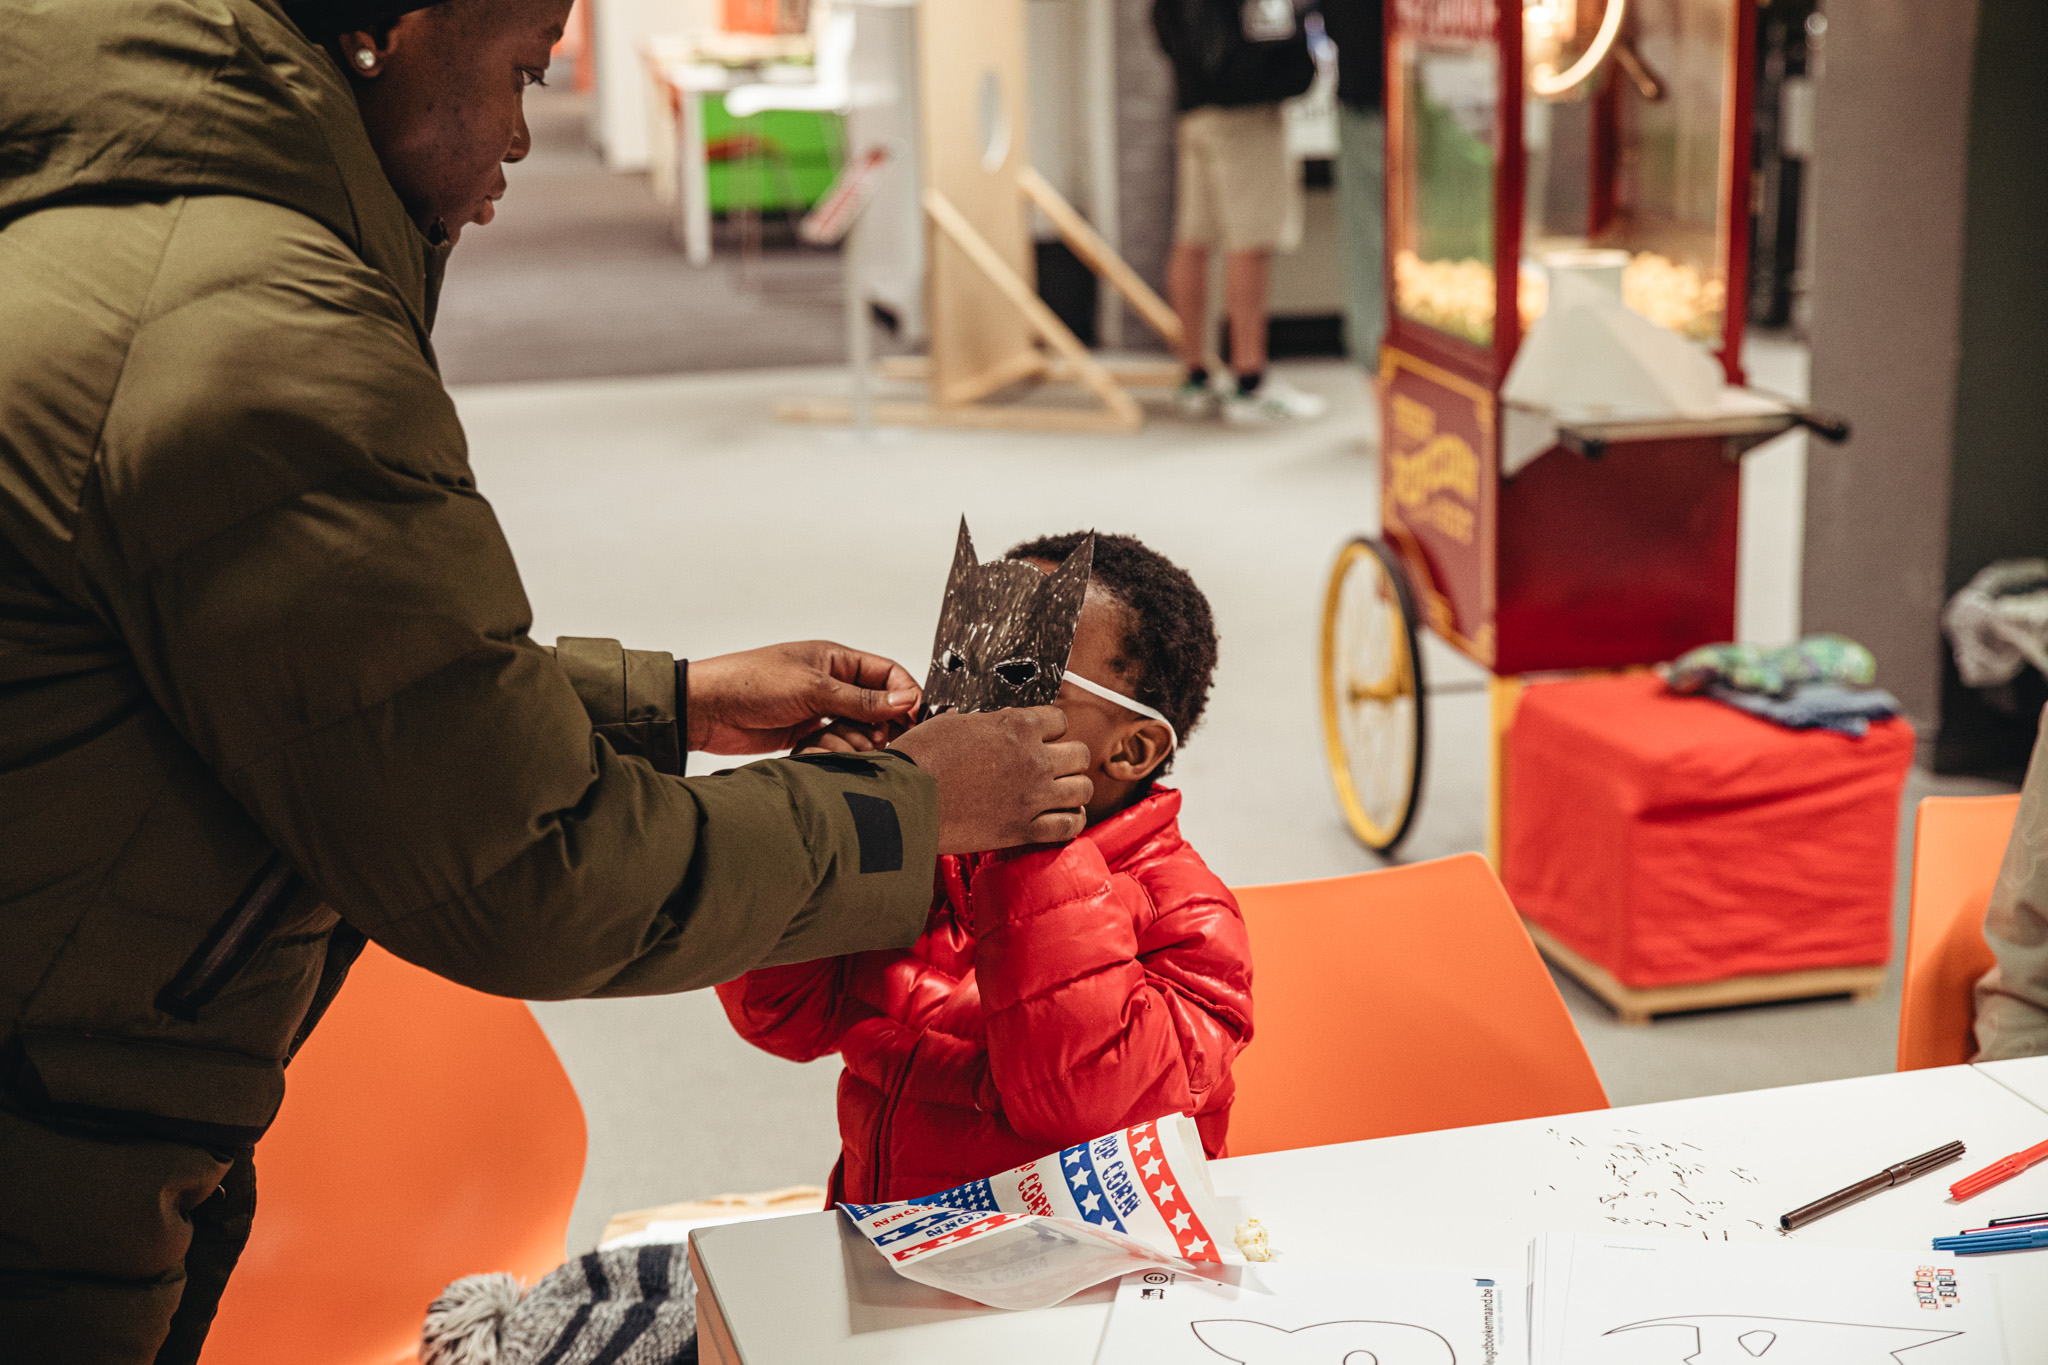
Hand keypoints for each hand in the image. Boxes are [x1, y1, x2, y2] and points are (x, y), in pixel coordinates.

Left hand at [689, 642, 919, 754]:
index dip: (905, 694)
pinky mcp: (807, 734)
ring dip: (852, 740)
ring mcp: (819, 709)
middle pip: (878, 705)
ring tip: (836, 741)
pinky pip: (836, 745)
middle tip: (876, 738)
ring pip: (858, 729)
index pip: (887, 673)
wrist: (707, 710)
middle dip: (880, 724)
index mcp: (835, 659)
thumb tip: (905, 700)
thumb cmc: (750, 682)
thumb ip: (861, 699)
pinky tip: (817, 749)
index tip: (914, 717)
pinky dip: (833, 750)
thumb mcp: (813, 688)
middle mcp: (832, 683)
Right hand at [890, 707, 1094, 852]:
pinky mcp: (1024, 829)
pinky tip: (1061, 817)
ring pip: (1082, 789)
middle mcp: (1033, 759)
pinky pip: (1069, 825)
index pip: (1060, 719)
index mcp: (1016, 726)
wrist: (904, 802)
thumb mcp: (952, 724)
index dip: (1050, 728)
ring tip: (1059, 792)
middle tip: (1053, 765)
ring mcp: (1033, 796)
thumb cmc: (919, 761)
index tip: (1042, 737)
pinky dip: (1070, 820)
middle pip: (1080, 754)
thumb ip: (984, 724)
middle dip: (1068, 757)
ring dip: (1073, 789)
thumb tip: (988, 725)